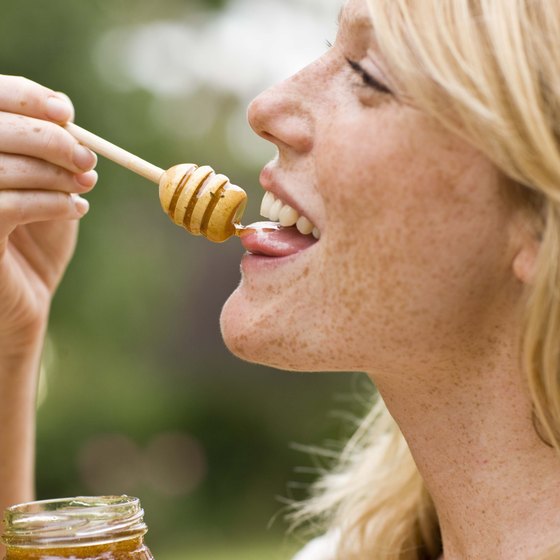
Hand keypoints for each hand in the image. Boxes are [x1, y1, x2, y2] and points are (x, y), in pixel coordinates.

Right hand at [0, 75, 96, 348]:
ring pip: (2, 167)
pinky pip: (8, 207)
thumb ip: (47, 150)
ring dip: (55, 174)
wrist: (25, 301)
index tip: (68, 113)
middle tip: (87, 160)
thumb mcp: (46, 188)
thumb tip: (64, 111)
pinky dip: (51, 203)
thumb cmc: (36, 241)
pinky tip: (76, 209)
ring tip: (85, 187)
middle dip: (49, 139)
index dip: (25, 98)